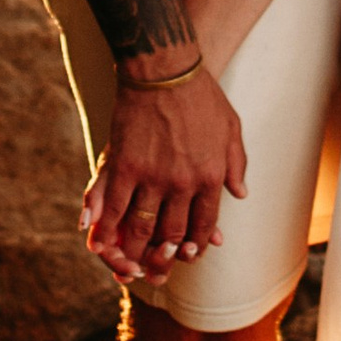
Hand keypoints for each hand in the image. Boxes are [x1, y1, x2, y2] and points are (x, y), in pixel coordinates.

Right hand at [82, 62, 248, 284]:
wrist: (166, 68)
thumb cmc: (202, 95)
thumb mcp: (232, 128)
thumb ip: (236, 164)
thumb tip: (240, 194)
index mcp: (211, 178)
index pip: (204, 226)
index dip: (195, 247)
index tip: (186, 258)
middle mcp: (184, 184)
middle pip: (172, 233)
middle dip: (163, 259)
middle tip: (154, 271)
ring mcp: (154, 176)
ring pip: (143, 228)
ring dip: (134, 252)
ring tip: (127, 266)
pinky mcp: (126, 166)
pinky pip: (115, 208)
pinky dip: (106, 229)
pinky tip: (99, 243)